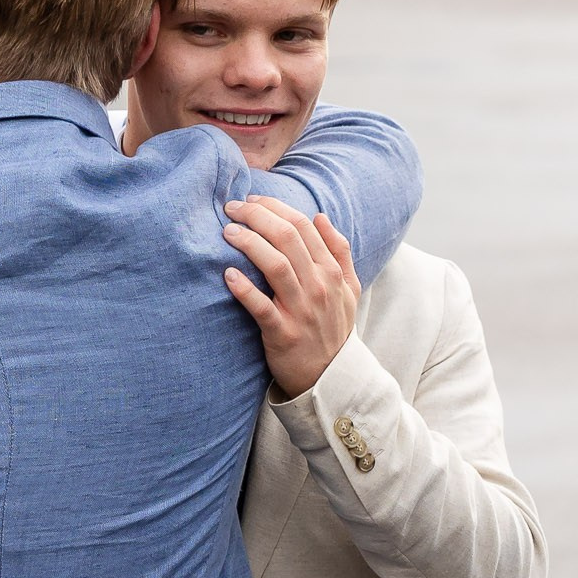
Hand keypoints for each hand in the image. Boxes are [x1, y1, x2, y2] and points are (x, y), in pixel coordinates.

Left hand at [222, 196, 360, 398]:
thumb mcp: (349, 289)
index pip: (303, 225)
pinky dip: (244, 289)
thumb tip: (321, 216)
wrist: (330, 378)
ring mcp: (301, 310)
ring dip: (249, 243)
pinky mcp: (283, 333)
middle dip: (257, 216)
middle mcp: (319, 286)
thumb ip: (340, 251)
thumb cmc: (333, 329)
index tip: (252, 200)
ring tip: (227, 232)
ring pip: (275, 265)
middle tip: (232, 208)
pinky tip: (228, 275)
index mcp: (331, 271)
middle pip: (287, 237)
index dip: (275, 207)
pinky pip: (261, 307)